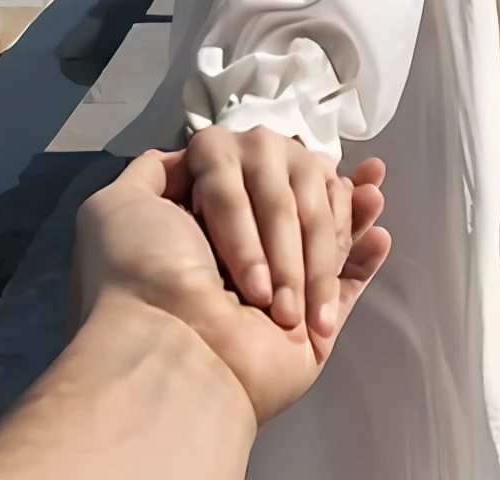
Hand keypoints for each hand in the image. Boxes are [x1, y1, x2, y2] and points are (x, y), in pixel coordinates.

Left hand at [71, 148, 388, 426]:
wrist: (176, 345)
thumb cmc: (145, 271)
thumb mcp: (118, 208)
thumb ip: (149, 175)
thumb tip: (182, 155)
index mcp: (201, 227)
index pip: (244, 179)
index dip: (259, 169)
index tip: (270, 154)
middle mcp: (243, 254)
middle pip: (290, 199)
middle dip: (292, 204)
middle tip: (296, 200)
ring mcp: (281, 288)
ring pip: (323, 232)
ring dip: (346, 212)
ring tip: (374, 190)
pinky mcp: (315, 321)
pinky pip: (350, 281)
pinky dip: (366, 254)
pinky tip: (382, 229)